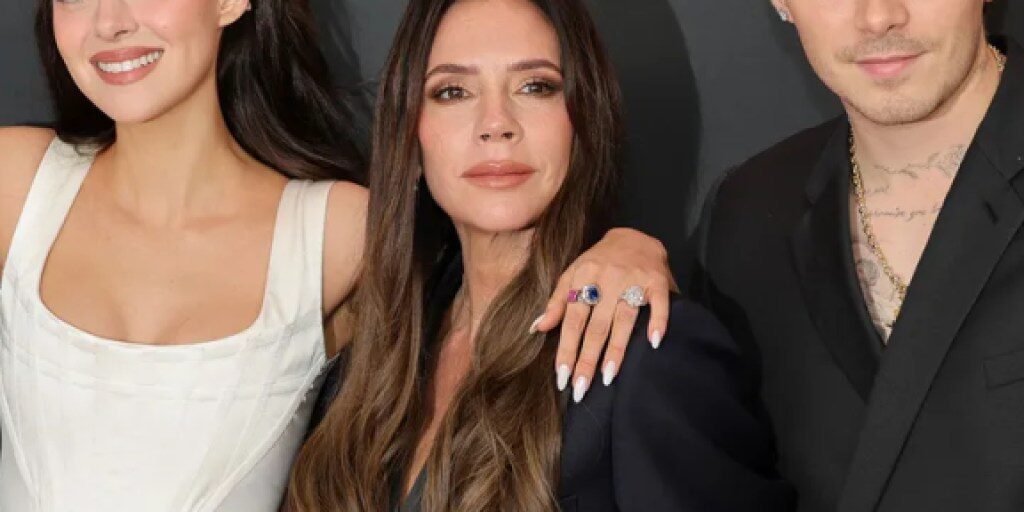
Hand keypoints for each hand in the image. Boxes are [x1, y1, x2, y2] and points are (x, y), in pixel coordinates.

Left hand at [531, 228, 674, 402]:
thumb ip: (557, 302)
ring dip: (616, 349)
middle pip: (595, 326)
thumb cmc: (598, 262)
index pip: (572, 321)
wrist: (633, 236)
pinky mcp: (657, 281)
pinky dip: (658, 322)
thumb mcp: (572, 274)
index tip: (562, 377)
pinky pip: (659, 303)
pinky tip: (654, 343)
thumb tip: (537, 328)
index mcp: (583, 278)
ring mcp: (633, 280)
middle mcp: (607, 279)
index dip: (566, 349)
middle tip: (581, 388)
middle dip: (587, 359)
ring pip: (623, 319)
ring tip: (607, 376)